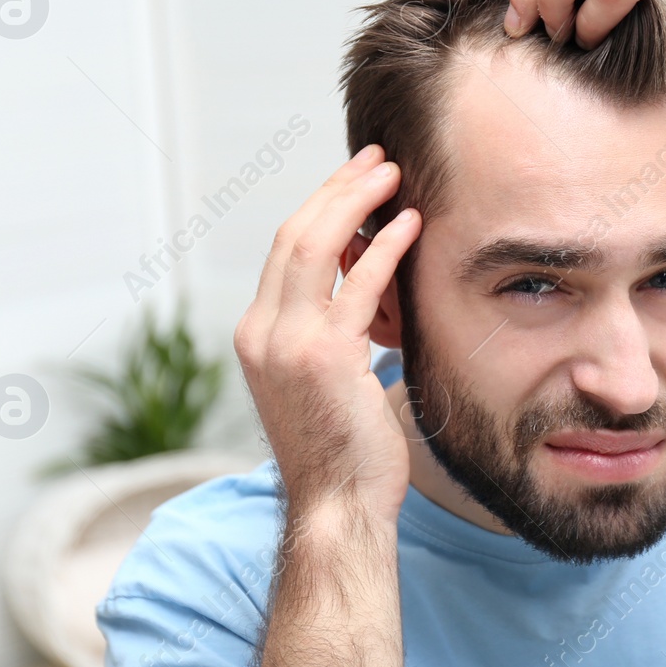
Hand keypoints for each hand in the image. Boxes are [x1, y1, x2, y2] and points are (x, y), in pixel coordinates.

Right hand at [233, 145, 420, 522]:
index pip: (285, 251)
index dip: (321, 207)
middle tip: (376, 159)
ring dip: (357, 202)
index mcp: (256, 334)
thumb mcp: (323, 380)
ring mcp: (288, 344)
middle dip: (337, 190)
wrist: (337, 507)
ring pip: (317, 248)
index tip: (355, 180)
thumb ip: (333, 333)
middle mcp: (262, 333)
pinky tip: (409, 226)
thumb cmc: (344, 449)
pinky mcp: (326, 357)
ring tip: (392, 175)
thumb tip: (369, 291)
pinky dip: (385, 248)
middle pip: (295, 236)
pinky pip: (359, 285)